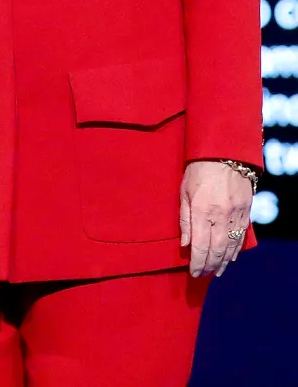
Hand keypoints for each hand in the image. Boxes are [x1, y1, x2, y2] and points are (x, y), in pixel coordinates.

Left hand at [179, 161, 252, 277]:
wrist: (224, 154)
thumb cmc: (197, 170)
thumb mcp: (183, 191)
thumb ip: (184, 219)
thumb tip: (184, 244)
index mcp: (201, 211)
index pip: (199, 246)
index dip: (196, 262)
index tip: (193, 272)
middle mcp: (220, 216)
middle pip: (216, 250)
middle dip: (209, 265)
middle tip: (203, 274)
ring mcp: (235, 215)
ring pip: (230, 247)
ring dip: (223, 262)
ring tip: (216, 272)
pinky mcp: (245, 212)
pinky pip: (241, 237)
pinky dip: (235, 250)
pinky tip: (229, 257)